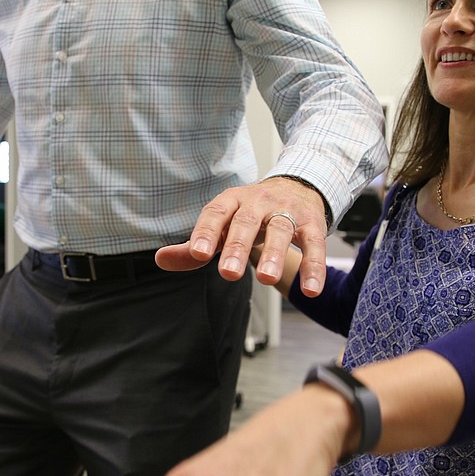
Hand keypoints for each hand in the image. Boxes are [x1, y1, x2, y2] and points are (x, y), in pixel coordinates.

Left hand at [155, 177, 328, 295]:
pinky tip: (311, 289)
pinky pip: (314, 245)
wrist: (296, 186)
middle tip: (229, 273)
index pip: (215, 213)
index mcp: (231, 202)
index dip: (205, 232)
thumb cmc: (250, 214)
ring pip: (280, 230)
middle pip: (246, 222)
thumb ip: (193, 247)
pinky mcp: (312, 223)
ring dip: (274, 254)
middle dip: (237, 247)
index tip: (198, 253)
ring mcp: (286, 211)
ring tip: (266, 280)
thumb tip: (160, 260)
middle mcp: (258, 203)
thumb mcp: (221, 225)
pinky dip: (313, 267)